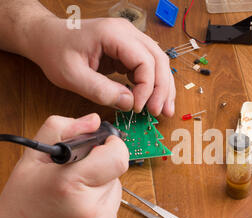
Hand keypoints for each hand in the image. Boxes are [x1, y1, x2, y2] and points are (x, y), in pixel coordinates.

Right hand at [0, 114, 128, 217]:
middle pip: (117, 171)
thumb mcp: (31, 161)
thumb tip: (93, 121)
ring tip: (73, 195)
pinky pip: (112, 207)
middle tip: (77, 173)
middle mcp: (90, 207)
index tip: (102, 143)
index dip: (113, 145)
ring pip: (116, 189)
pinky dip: (100, 203)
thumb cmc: (19, 209)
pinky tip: (77, 210)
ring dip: (101, 186)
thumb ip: (62, 130)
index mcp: (70, 184)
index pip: (118, 157)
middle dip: (101, 166)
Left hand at [23, 16, 174, 116]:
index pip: (144, 61)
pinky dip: (154, 84)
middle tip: (159, 112)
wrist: (47, 37)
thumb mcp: (72, 75)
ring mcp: (130, 39)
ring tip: (164, 109)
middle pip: (158, 60)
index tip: (138, 107)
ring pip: (158, 63)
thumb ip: (100, 90)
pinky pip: (149, 66)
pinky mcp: (128, 50)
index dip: (147, 87)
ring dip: (163, 87)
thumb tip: (129, 103)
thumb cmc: (55, 50)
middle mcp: (127, 32)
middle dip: (162, 89)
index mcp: (113, 34)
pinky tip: (154, 100)